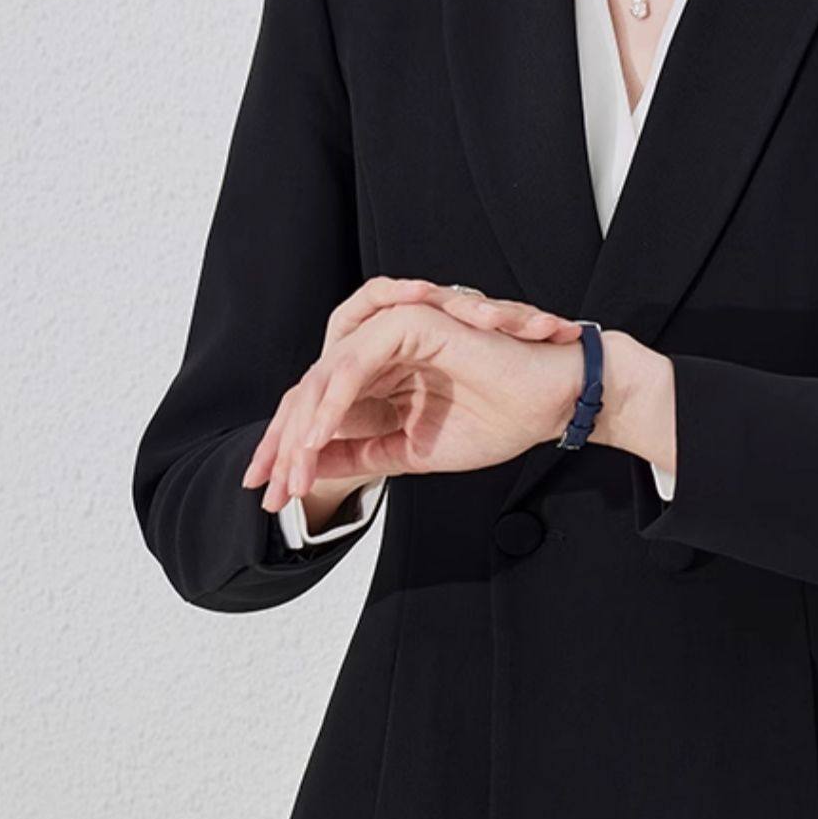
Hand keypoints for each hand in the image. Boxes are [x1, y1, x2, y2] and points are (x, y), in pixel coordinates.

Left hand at [240, 277, 585, 511]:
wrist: (549, 406)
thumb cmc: (498, 418)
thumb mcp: (410, 451)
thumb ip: (361, 454)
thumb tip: (311, 470)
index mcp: (383, 374)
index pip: (322, 408)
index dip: (292, 452)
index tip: (274, 496)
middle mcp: (380, 349)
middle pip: (312, 391)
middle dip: (284, 444)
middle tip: (268, 489)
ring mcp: (391, 330)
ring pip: (326, 378)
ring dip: (303, 429)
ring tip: (292, 473)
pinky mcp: (407, 322)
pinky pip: (354, 362)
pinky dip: (332, 401)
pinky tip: (317, 437)